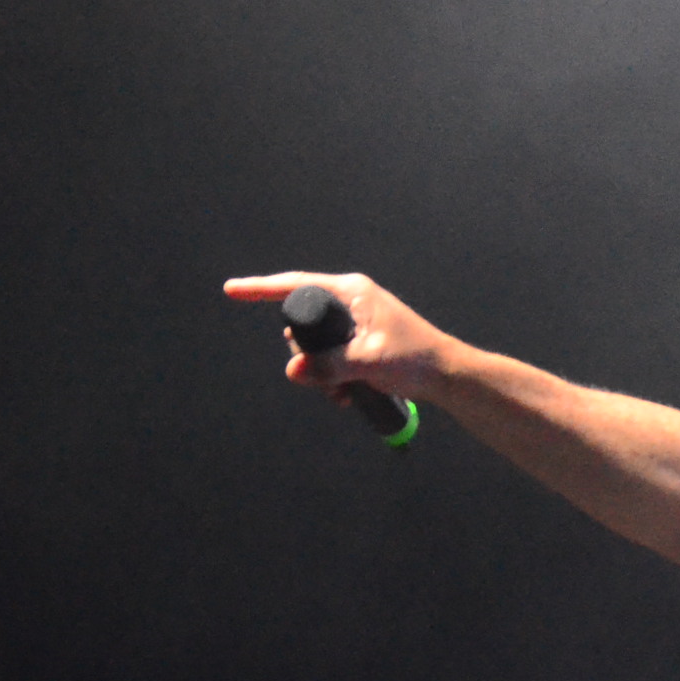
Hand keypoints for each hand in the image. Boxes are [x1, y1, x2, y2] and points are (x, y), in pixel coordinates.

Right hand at [222, 271, 455, 404]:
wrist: (447, 376)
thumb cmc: (415, 360)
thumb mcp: (367, 363)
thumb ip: (326, 366)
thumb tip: (292, 371)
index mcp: (352, 292)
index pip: (296, 285)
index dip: (261, 288)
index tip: (232, 290)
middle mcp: (351, 300)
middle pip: (303, 322)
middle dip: (304, 355)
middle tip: (322, 379)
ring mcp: (356, 320)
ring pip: (316, 344)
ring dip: (320, 372)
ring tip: (341, 392)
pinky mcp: (361, 340)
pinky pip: (331, 355)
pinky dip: (332, 376)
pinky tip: (346, 396)